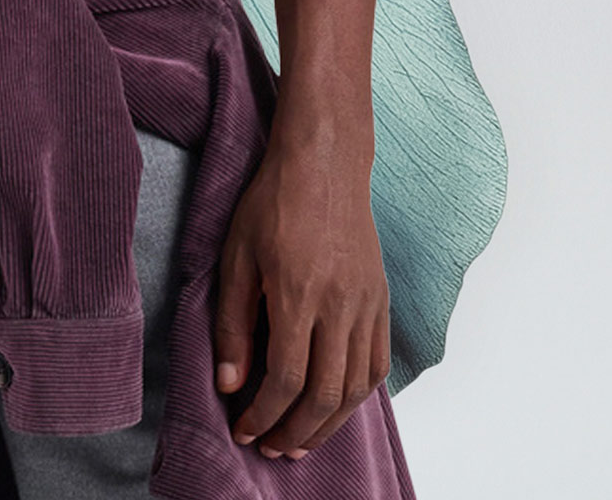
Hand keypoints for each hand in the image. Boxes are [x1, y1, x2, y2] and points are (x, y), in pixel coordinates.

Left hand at [211, 129, 391, 460]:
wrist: (325, 162)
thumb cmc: (274, 202)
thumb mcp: (237, 256)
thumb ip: (234, 323)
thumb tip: (231, 384)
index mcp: (299, 293)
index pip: (286, 378)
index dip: (265, 414)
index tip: (245, 429)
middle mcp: (340, 305)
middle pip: (324, 394)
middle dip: (295, 432)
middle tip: (271, 448)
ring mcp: (367, 304)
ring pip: (355, 388)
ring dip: (328, 425)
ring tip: (299, 441)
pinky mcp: (381, 301)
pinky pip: (377, 365)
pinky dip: (356, 396)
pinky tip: (334, 406)